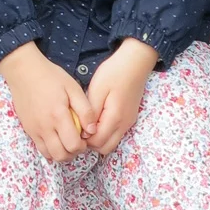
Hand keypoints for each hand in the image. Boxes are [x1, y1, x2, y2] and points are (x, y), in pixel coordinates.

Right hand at [0, 42, 96, 161]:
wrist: (23, 70)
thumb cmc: (50, 76)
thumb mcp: (72, 87)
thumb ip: (85, 110)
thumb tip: (92, 130)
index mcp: (58, 115)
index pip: (73, 145)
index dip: (83, 146)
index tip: (84, 136)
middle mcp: (44, 126)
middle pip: (61, 156)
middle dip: (73, 152)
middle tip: (76, 139)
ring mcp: (34, 129)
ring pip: (49, 155)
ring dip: (61, 152)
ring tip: (65, 139)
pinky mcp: (27, 128)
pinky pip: (39, 148)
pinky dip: (49, 148)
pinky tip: (54, 135)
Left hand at [86, 38, 157, 154]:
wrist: (135, 63)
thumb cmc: (114, 73)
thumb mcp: (97, 89)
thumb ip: (91, 112)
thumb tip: (84, 130)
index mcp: (115, 118)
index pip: (97, 142)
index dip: (83, 138)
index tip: (74, 126)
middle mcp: (124, 125)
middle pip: (105, 147)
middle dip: (90, 142)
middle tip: (79, 126)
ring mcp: (128, 123)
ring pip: (111, 142)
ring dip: (98, 137)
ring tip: (86, 121)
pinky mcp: (129, 118)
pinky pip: (115, 133)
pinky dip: (105, 132)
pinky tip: (95, 118)